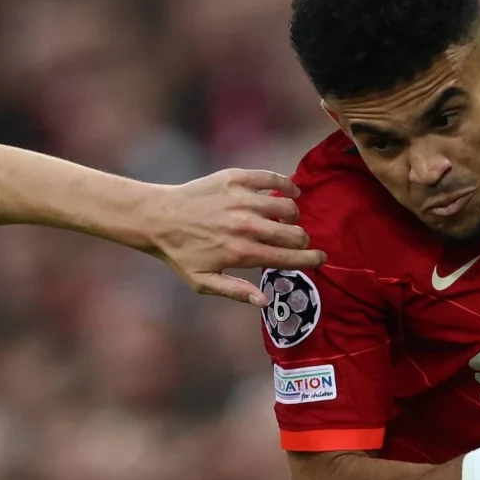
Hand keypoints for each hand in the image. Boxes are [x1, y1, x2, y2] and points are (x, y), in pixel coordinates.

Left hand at [146, 169, 322, 304]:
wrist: (158, 218)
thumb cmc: (180, 253)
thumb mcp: (203, 282)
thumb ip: (235, 291)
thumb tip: (264, 301)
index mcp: (242, 253)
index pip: (289, 257)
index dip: (310, 259)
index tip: (320, 258)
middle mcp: (246, 226)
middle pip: (294, 232)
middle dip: (302, 239)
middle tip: (297, 240)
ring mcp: (242, 200)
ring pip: (287, 205)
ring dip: (293, 214)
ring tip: (288, 217)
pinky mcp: (236, 179)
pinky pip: (273, 178)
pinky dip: (287, 184)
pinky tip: (291, 190)